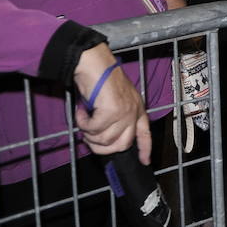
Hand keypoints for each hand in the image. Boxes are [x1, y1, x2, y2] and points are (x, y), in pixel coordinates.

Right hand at [73, 43, 150, 163]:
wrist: (95, 64)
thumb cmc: (101, 80)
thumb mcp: (115, 100)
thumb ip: (116, 118)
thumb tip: (105, 138)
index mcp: (137, 109)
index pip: (145, 134)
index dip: (145, 149)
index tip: (144, 162)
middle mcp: (134, 112)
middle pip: (121, 145)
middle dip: (101, 147)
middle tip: (89, 136)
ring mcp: (124, 112)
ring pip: (105, 140)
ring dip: (89, 134)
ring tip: (84, 120)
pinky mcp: (112, 112)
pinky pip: (93, 129)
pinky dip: (82, 124)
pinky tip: (81, 112)